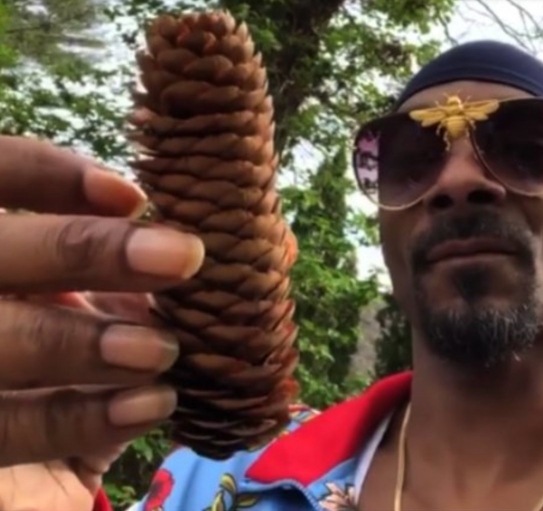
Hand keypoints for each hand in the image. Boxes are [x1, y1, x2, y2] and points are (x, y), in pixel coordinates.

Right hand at [0, 136, 203, 508]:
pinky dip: (82, 415)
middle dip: (87, 248)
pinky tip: (151, 404)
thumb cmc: (90, 370)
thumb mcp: (126, 314)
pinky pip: (11, 425)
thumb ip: (166, 279)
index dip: (50, 176)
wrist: (45, 476)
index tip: (134, 195)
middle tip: (184, 256)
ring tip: (162, 350)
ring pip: (3, 340)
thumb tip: (272, 247)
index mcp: (2, 253)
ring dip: (84, 340)